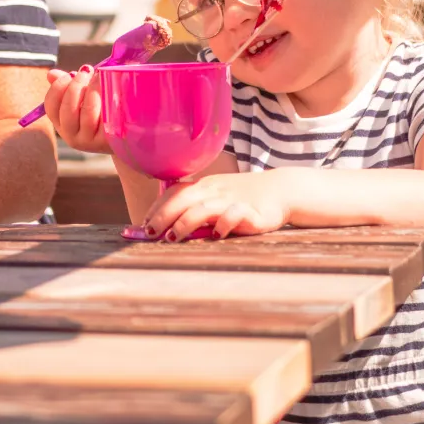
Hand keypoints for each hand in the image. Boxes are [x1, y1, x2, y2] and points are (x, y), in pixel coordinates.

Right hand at [42, 65, 109, 154]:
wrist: (124, 135)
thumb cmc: (100, 111)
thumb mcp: (82, 98)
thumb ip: (67, 85)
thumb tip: (51, 74)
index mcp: (61, 124)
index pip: (51, 106)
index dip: (58, 87)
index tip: (71, 74)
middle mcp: (71, 136)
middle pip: (67, 109)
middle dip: (76, 85)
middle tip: (87, 72)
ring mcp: (89, 141)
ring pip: (88, 112)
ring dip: (93, 90)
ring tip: (101, 77)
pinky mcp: (108, 140)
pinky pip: (107, 116)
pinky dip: (108, 99)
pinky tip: (113, 90)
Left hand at [144, 171, 290, 241]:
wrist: (281, 190)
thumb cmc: (244, 197)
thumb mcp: (218, 197)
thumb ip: (197, 208)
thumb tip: (168, 229)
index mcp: (205, 186)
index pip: (175, 192)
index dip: (157, 206)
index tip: (143, 224)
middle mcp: (214, 190)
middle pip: (182, 199)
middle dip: (163, 215)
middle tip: (149, 233)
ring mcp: (231, 199)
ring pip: (202, 208)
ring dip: (184, 223)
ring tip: (172, 238)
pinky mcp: (250, 211)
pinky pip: (233, 214)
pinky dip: (222, 224)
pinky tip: (216, 236)